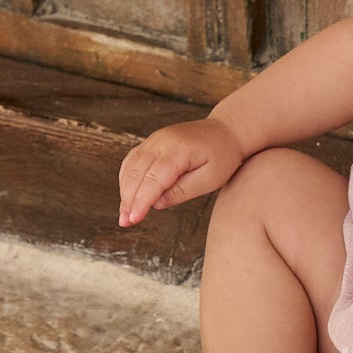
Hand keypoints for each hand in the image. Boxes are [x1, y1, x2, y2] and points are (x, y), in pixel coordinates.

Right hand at [118, 119, 245, 227]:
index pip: (154, 178)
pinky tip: (128, 195)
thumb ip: (182, 191)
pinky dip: (127, 178)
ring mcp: (154, 139)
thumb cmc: (223, 156)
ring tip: (125, 214)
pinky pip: (132, 160)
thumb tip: (156, 204)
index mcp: (179, 150)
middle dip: (129, 200)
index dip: (141, 200)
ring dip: (125, 191)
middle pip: (137, 173)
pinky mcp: (152, 142)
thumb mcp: (210, 179)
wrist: (227, 130)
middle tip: (125, 222)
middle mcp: (161, 141)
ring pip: (131, 166)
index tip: (133, 219)